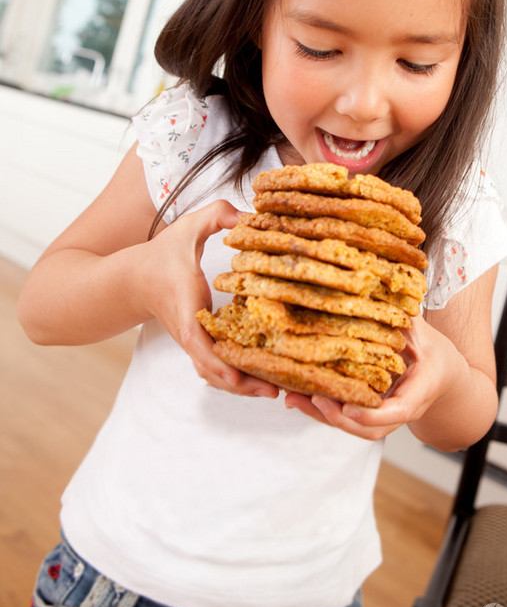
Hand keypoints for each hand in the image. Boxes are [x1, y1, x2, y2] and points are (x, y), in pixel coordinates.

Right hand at [135, 200, 278, 398]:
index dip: (216, 361)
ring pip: (214, 374)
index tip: (238, 377)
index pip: (196, 341)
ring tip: (274, 390)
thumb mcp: (187, 228)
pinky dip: (236, 377)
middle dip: (240, 383)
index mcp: (185, 306)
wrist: (132, 280)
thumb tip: (246, 216)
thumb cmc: (162, 255)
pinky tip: (262, 379)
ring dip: (241, 386)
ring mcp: (193, 342)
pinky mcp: (199, 345)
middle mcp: (189, 331)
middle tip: (273, 391)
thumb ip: (216, 215)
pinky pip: (216, 367)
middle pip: (211, 369)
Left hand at [283, 314, 463, 439]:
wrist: (447, 380)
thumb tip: (382, 285)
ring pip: (355, 428)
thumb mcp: (426, 333)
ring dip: (323, 417)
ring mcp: (386, 416)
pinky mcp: (372, 414)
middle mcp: (402, 410)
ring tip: (294, 399)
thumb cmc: (438, 355)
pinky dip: (324, 412)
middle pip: (370, 428)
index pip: (399, 410)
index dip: (372, 414)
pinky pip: (348, 419)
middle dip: (338, 418)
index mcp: (420, 391)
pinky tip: (299, 396)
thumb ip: (403, 316)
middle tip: (312, 398)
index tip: (348, 406)